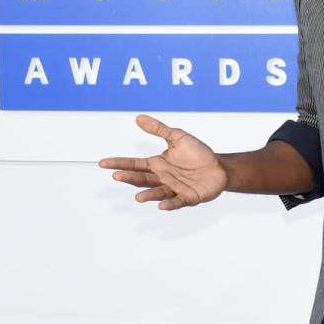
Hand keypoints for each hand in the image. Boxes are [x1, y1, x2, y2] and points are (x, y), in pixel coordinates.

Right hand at [99, 114, 227, 210]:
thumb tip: (138, 118)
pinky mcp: (188, 197)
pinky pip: (177, 201)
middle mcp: (162, 178)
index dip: (119, 163)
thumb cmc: (198, 153)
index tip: (103, 163)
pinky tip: (162, 206)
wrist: (219, 167)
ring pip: (158, 192)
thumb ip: (158, 129)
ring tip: (138, 197)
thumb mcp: (177, 137)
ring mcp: (174, 188)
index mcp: (157, 164)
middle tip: (117, 176)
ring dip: (148, 195)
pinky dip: (170, 204)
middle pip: (142, 179)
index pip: (134, 164)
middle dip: (130, 178)